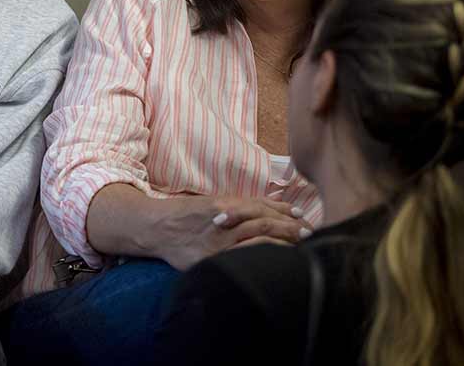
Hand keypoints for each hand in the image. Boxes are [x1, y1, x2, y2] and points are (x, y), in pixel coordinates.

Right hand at [156, 195, 310, 269]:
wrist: (154, 228)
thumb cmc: (183, 215)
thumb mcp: (211, 203)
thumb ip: (240, 205)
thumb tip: (274, 205)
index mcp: (224, 205)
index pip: (261, 208)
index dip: (284, 213)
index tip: (300, 218)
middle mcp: (222, 221)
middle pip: (265, 223)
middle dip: (290, 228)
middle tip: (309, 234)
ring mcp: (217, 242)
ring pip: (259, 240)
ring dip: (283, 243)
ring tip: (300, 247)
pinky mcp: (210, 259)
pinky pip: (243, 257)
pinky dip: (262, 255)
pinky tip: (276, 257)